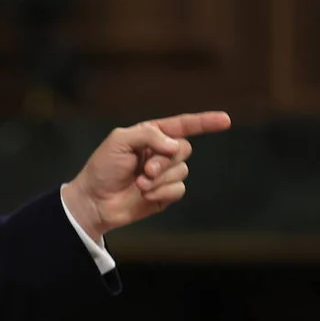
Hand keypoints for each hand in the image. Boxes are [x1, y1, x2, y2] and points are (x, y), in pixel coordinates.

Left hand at [62, 111, 231, 241]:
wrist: (95, 200)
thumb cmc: (103, 168)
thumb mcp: (119, 141)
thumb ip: (147, 134)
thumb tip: (174, 145)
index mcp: (150, 134)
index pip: (182, 125)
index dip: (204, 122)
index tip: (225, 120)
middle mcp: (160, 152)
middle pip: (184, 149)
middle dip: (166, 160)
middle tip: (145, 169)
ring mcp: (164, 174)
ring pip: (182, 170)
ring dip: (160, 179)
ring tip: (139, 184)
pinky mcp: (165, 193)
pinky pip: (179, 189)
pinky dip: (162, 192)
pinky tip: (145, 195)